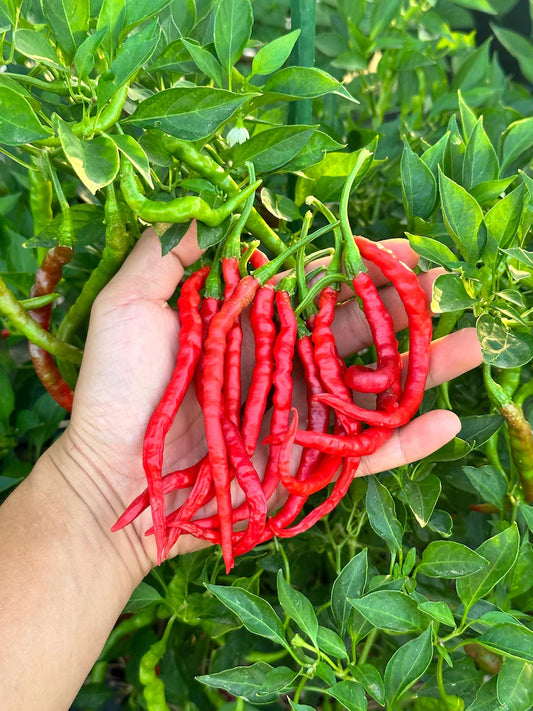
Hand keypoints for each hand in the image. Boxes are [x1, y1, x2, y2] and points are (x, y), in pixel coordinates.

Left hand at [58, 225, 481, 567]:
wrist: (112, 475)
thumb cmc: (117, 390)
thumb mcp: (130, 304)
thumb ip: (170, 252)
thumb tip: (217, 203)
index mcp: (251, 325)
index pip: (313, 286)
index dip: (353, 265)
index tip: (391, 244)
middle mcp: (282, 365)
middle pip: (354, 330)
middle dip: (400, 305)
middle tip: (443, 280)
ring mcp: (298, 415)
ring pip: (371, 386)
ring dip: (424, 367)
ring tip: (472, 342)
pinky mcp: (305, 464)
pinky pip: (363, 453)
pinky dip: (405, 441)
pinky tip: (448, 422)